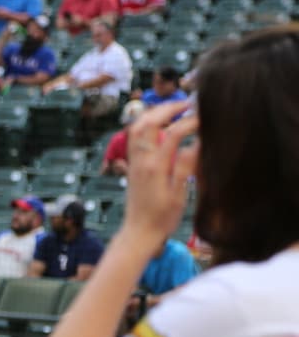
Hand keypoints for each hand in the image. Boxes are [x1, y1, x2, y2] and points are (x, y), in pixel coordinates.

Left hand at [119, 100, 198, 253]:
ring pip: (136, 127)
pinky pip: (133, 137)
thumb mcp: (179, 195)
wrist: (138, 232)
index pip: (173, 133)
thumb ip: (186, 167)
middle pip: (148, 122)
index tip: (205, 117)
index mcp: (155, 167)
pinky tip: (159, 125)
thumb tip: (197, 143)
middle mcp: (141, 160)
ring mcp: (133, 161)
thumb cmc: (162, 218)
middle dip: (167, 108)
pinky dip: (145, 124)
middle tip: (187, 104)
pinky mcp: (131, 165)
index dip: (190, 121)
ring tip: (174, 109)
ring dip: (153, 113)